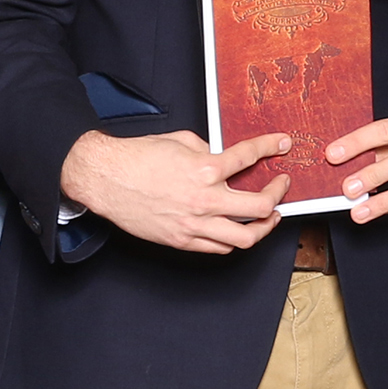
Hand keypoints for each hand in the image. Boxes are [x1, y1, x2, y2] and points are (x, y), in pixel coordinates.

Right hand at [59, 128, 294, 253]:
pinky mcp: (182, 240)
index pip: (248, 157)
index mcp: (204, 169)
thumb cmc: (137, 158)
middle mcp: (204, 200)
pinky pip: (219, 248)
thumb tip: (222, 156)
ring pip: (244, 238)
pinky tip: (238, 231)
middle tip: (281, 187)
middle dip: (277, 195)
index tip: (281, 144)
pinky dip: (234, 240)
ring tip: (269, 217)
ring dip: (263, 227)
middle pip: (259, 207)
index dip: (270, 147)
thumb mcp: (179, 140)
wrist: (106, 179)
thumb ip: (206, 148)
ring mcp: (194, 224)